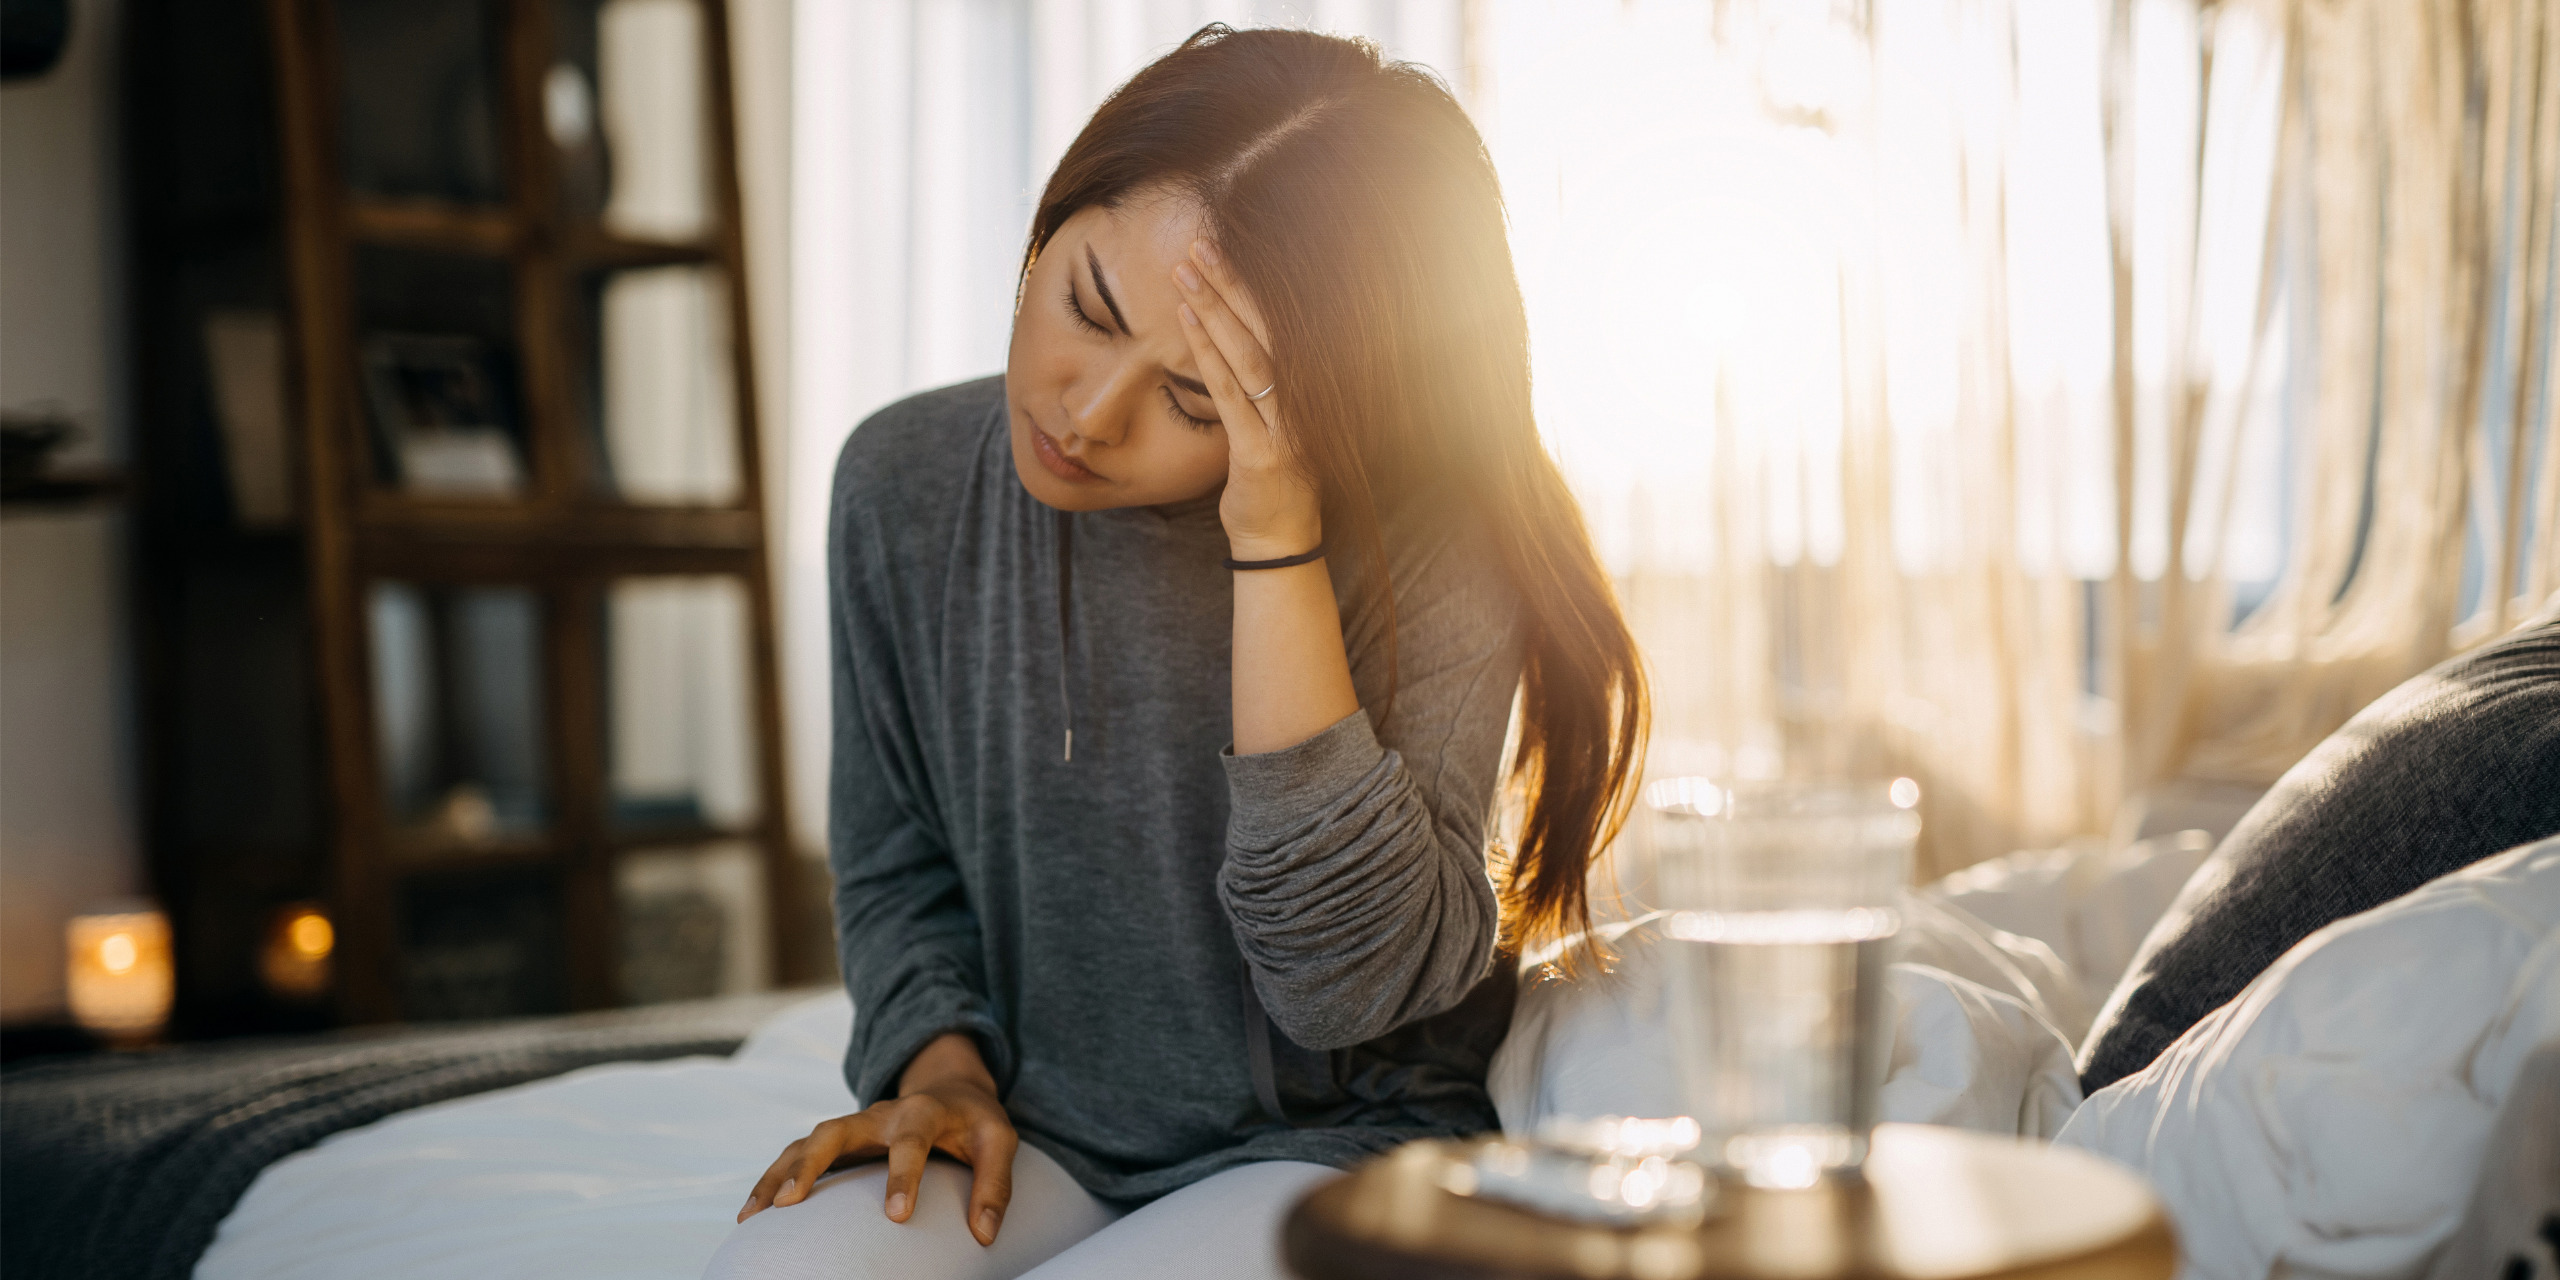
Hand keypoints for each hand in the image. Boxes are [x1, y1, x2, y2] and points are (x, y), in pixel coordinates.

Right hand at [736, 1032, 1017, 1245]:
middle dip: (811, 1164)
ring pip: (806, 1142)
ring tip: (751, 1216)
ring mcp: (854, 1126)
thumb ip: (995, 1185)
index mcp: (923, 1112)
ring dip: (777, 1175)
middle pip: (836, 1130)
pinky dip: (773, 1179)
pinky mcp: (839, 1140)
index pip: (910, 1142)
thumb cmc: (976, 1122)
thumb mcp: (1000, 1142)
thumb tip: (984, 1235)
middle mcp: (880, 1115)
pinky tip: (752, 1212)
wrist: (952, 1088)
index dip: (903, 1177)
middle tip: (790, 1203)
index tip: (898, 1216)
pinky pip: (797, 1154)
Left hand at [1174, 240, 1322, 559]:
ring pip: (1248, 353)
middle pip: (1268, 328)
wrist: (1280, 541)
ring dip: (1215, 308)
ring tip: (1185, 270)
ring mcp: (1287, 426)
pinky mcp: (1262, 452)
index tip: (1223, 249)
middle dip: (1232, 283)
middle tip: (1201, 243)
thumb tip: (1234, 334)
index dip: (1251, 286)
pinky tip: (1185, 320)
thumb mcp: (1273, 422)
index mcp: (1309, 388)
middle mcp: (1305, 401)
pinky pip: (1230, 393)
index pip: (1281, 325)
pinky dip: (1207, 353)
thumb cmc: (1270, 479)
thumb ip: (1260, 383)